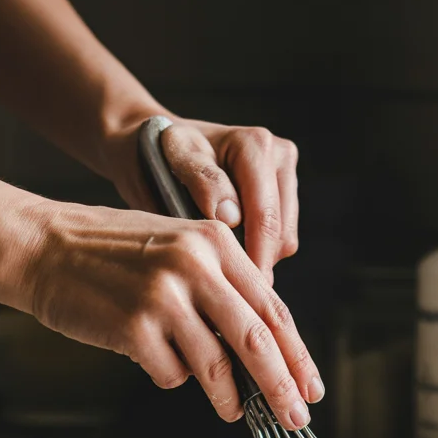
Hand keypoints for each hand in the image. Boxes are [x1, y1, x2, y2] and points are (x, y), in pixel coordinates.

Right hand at [23, 200, 322, 428]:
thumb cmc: (114, 253)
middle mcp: (193, 265)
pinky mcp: (133, 328)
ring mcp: (163, 297)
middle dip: (282, 387)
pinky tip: (157, 363)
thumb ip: (222, 287)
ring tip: (232, 411)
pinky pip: (172, 374)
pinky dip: (172, 378)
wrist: (44, 247)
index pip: (272, 308)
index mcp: (214, 243)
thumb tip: (265, 350)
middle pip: (257, 341)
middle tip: (296, 418)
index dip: (297, 354)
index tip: (311, 386)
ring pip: (216, 366)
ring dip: (229, 398)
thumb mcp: (179, 248)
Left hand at [107, 117, 298, 285]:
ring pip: (285, 241)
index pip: (265, 218)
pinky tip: (228, 253)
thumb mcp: (171, 162)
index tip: (230, 292)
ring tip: (219, 267)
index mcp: (255, 146)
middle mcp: (278, 156)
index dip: (252, 261)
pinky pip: (281, 240)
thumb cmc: (155, 154)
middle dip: (254, 264)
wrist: (152, 146)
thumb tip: (232, 217)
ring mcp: (284, 176)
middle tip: (221, 289)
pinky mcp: (284, 194)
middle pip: (281, 233)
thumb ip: (203, 181)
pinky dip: (257, 252)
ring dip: (256, 259)